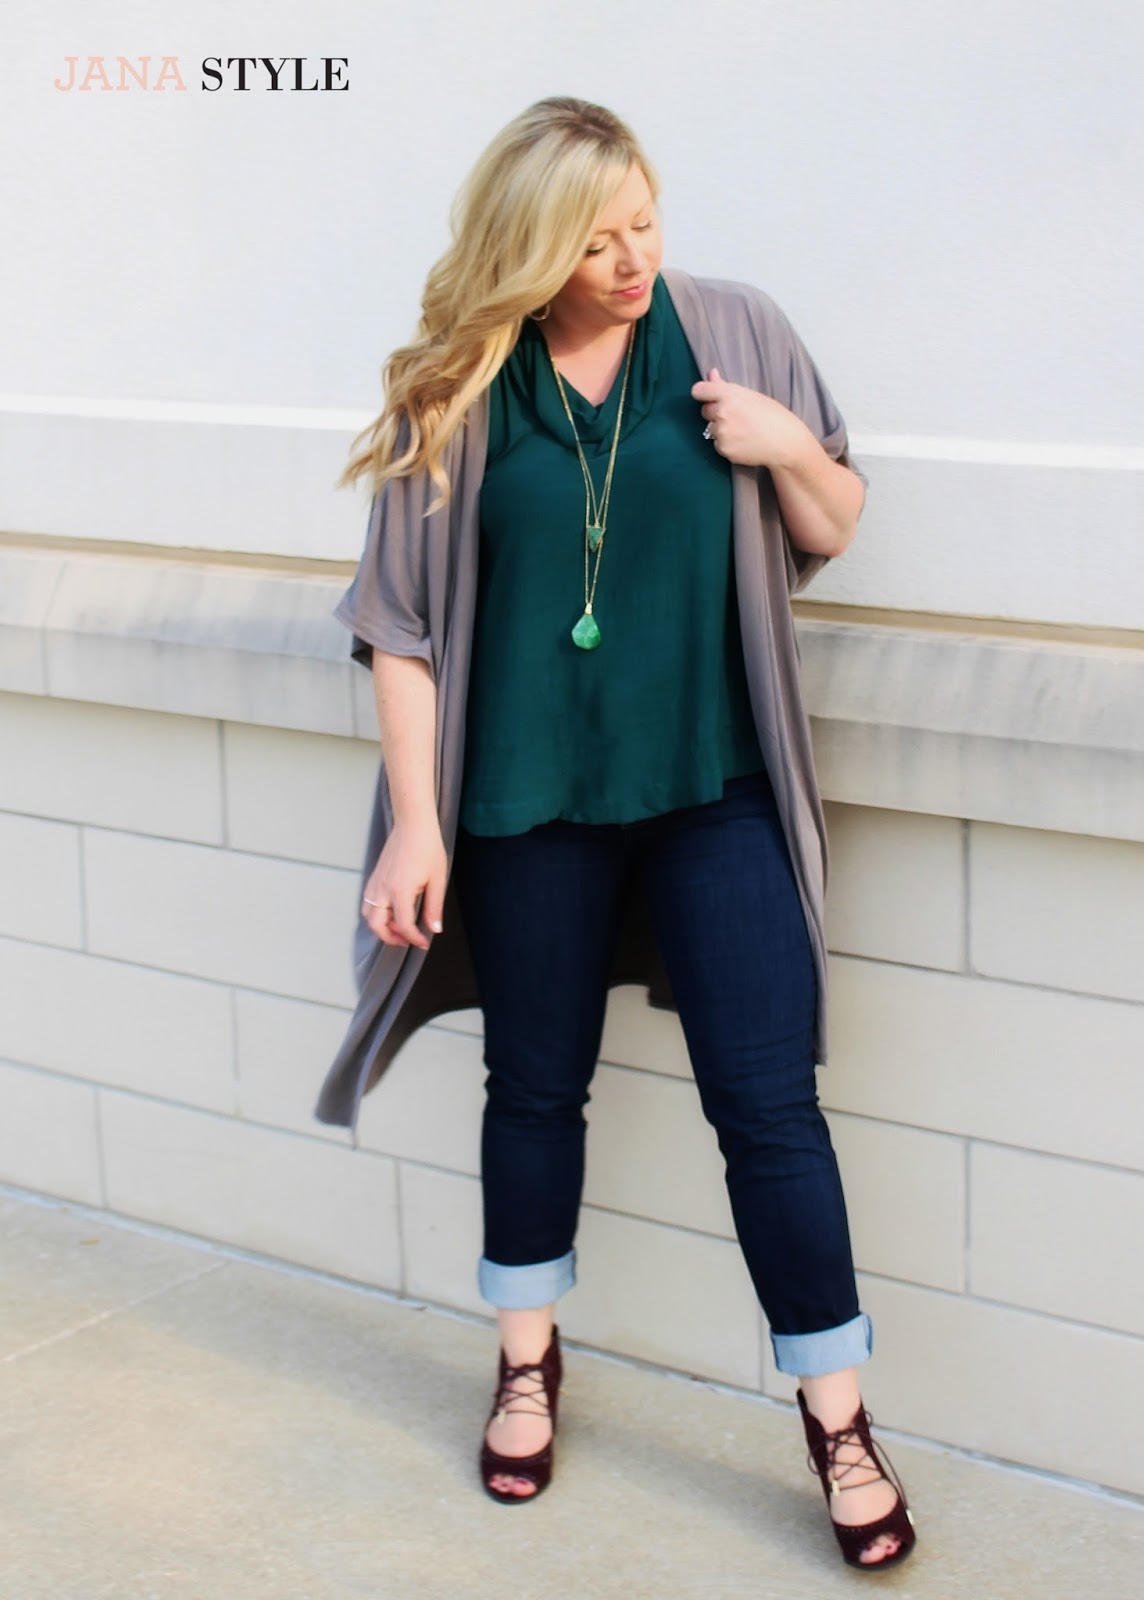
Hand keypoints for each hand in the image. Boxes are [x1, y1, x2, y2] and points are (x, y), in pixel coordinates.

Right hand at [361, 818, 446, 948]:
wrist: (413, 824)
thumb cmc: (427, 847)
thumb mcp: (437, 879)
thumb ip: (434, 907)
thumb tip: (434, 929)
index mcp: (400, 891)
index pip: (403, 925)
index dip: (414, 939)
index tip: (424, 942)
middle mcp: (383, 890)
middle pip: (377, 926)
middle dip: (391, 938)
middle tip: (407, 940)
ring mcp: (375, 883)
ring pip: (368, 916)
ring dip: (381, 927)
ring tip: (400, 926)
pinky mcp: (374, 878)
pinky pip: (368, 903)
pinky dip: (376, 914)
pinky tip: (393, 911)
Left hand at [691, 367, 808, 469]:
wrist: (785, 442)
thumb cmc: (773, 416)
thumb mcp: (751, 396)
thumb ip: (726, 386)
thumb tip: (711, 373)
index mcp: (729, 394)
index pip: (699, 390)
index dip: (703, 394)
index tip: (708, 398)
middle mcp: (722, 411)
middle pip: (705, 411)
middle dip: (716, 413)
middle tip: (737, 417)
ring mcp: (721, 431)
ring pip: (711, 429)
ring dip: (722, 430)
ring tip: (743, 431)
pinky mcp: (724, 448)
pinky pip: (717, 445)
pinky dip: (727, 445)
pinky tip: (743, 442)